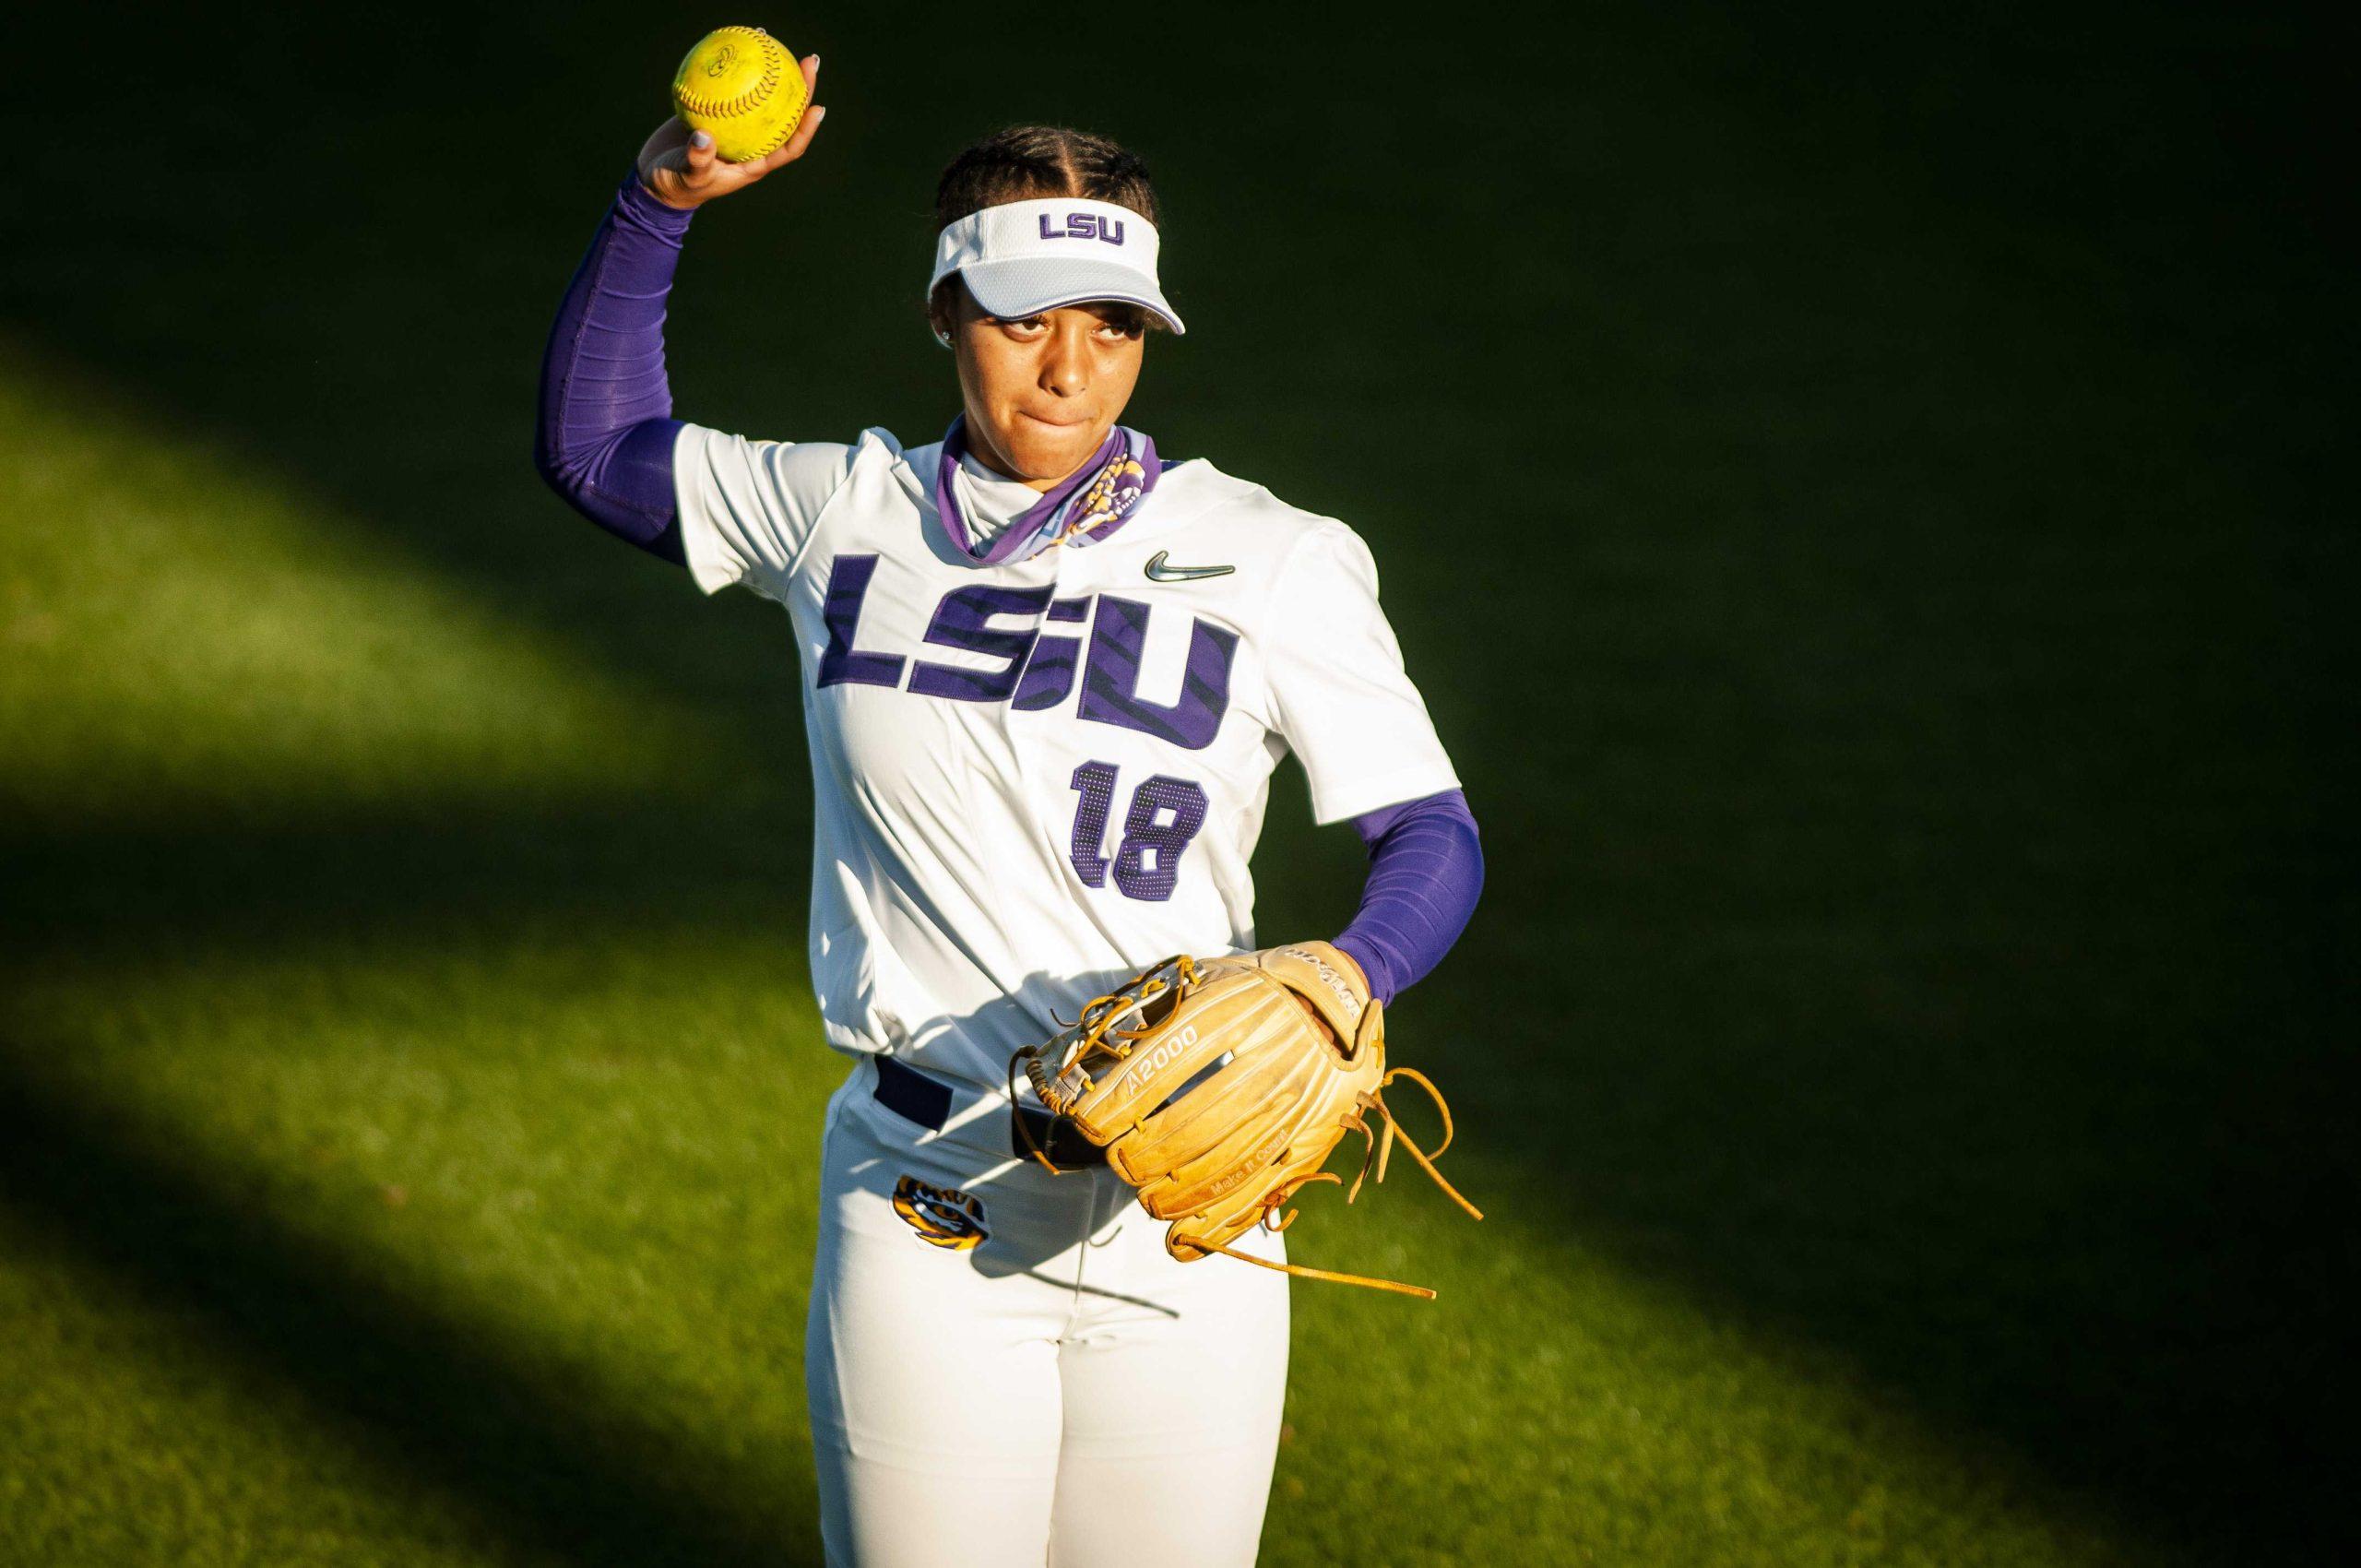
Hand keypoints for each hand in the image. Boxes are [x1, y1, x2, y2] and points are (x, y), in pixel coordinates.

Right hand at [636, 54, 825, 210]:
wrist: (655, 179)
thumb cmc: (677, 185)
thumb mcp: (688, 176)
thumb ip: (698, 159)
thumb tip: (704, 137)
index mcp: (754, 162)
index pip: (789, 146)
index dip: (806, 128)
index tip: (818, 107)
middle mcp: (751, 142)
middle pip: (784, 113)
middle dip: (800, 88)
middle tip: (810, 61)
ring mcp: (735, 125)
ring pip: (759, 95)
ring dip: (768, 69)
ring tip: (771, 41)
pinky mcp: (716, 111)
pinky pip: (728, 86)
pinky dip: (731, 68)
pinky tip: (732, 44)